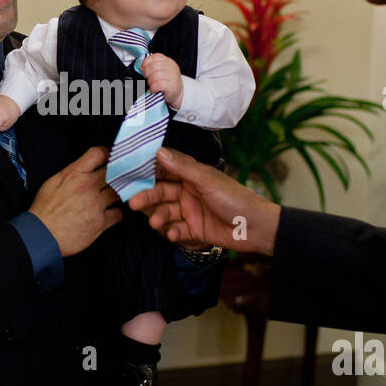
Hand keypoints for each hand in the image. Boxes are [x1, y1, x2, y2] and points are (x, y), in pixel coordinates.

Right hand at [29, 146, 123, 256]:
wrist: (41, 235)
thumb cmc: (44, 210)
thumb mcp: (53, 182)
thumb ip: (72, 172)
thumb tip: (85, 167)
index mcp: (74, 174)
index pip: (98, 153)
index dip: (106, 155)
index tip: (108, 160)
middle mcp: (87, 186)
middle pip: (114, 172)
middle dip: (115, 175)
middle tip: (114, 179)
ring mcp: (96, 204)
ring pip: (119, 192)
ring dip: (117, 194)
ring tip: (111, 197)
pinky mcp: (101, 222)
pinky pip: (119, 213)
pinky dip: (116, 213)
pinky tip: (111, 213)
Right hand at [128, 147, 280, 255]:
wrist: (255, 227)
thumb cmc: (235, 198)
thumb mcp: (207, 180)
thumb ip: (182, 167)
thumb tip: (159, 151)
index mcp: (192, 176)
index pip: (165, 171)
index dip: (147, 173)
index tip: (129, 175)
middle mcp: (189, 192)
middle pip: (161, 194)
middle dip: (148, 198)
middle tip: (134, 204)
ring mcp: (191, 212)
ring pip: (166, 213)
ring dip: (159, 218)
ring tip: (155, 224)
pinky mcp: (194, 231)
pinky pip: (176, 231)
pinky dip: (172, 233)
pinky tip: (174, 234)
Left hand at [142, 53, 182, 110]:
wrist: (177, 94)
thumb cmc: (167, 82)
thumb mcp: (161, 71)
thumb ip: (153, 66)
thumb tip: (141, 66)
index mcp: (168, 61)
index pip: (155, 57)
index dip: (146, 62)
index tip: (143, 69)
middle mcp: (172, 67)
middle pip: (154, 66)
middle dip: (147, 73)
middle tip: (147, 78)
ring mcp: (173, 76)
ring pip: (155, 76)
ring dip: (150, 81)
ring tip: (151, 85)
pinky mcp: (172, 86)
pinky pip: (158, 85)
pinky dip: (153, 88)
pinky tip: (153, 90)